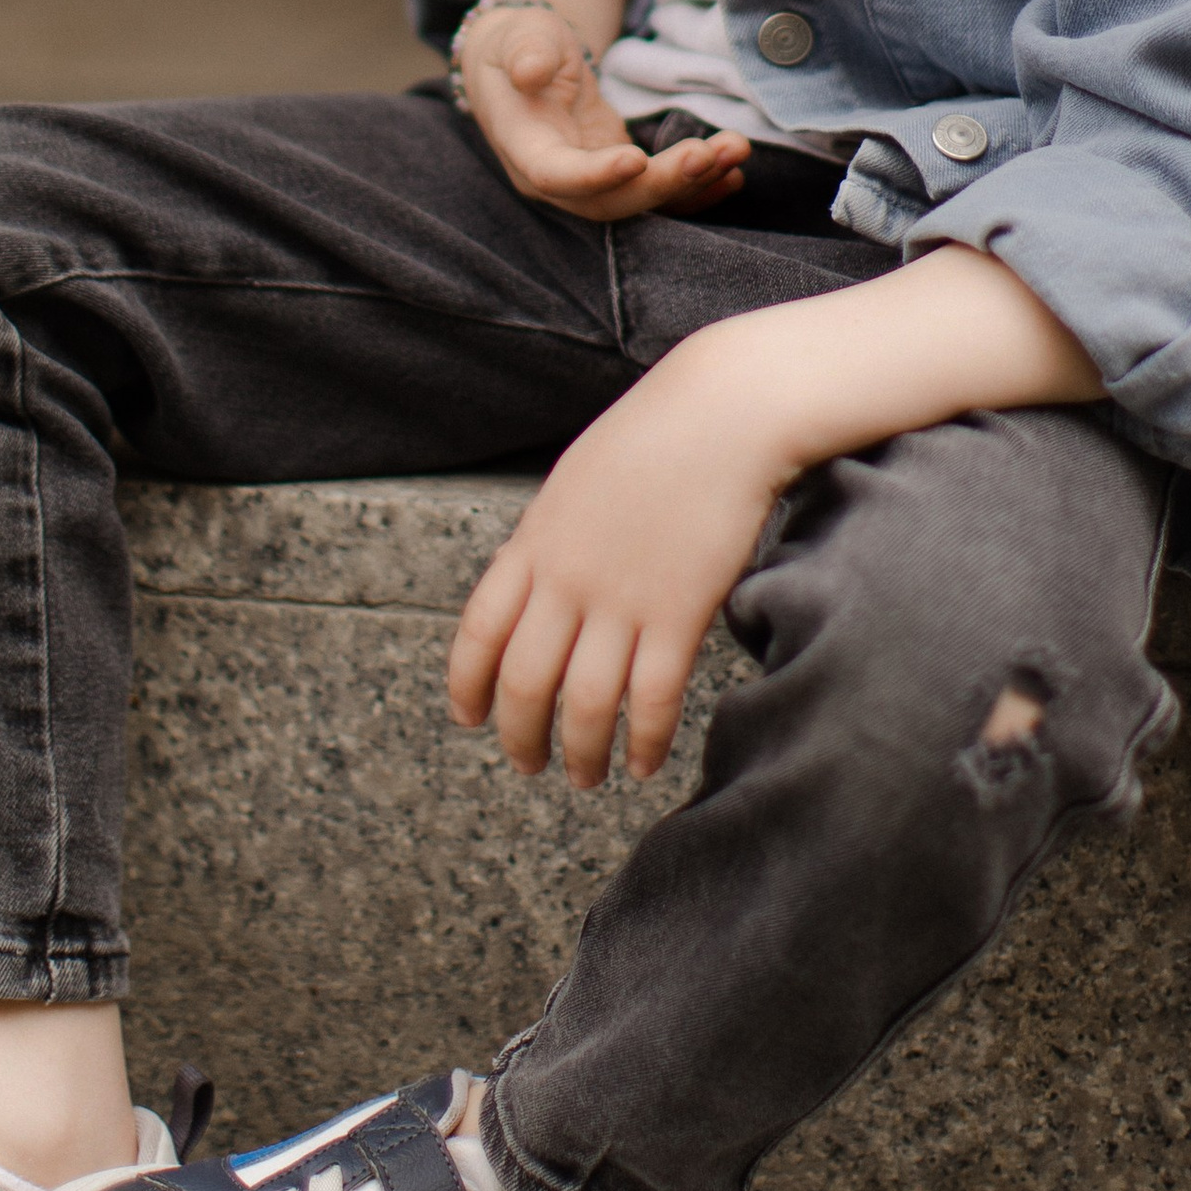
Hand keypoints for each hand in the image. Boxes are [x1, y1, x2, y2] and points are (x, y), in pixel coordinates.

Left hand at [446, 250, 1101, 786]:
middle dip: (520, 734)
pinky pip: (652, 698)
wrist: (722, 412)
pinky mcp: (679, 611)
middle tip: (528, 765)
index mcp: (534, 540)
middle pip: (524, 680)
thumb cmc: (657, 436)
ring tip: (586, 778)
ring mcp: (621, 597)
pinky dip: (646, 740)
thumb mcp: (578, 481)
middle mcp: (567, 577)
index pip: (478, 629)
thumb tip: (538, 581)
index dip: (467, 683)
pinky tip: (647, 762)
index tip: (467, 717)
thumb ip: (553, 537)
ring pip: (585, 703)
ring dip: (581, 752)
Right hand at [457, 0, 748, 225]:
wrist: (530, 62)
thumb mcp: (520, 36)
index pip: (554, 174)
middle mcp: (556, 180)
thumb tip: (529, 70)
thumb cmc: (522, 43)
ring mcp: (591, 183)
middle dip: (663, 182)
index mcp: (523, 146)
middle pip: (610, 201)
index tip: (635, 159)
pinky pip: (658, 195)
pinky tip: (732, 174)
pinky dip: (697, 190)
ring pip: (641, 200)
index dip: (595, 174)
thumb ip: (526, 52)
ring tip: (735, 149)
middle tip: (707, 153)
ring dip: (692, 182)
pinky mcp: (619, 177)